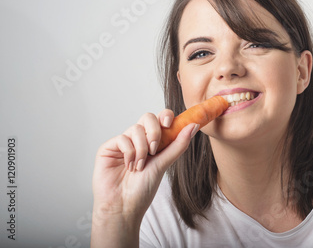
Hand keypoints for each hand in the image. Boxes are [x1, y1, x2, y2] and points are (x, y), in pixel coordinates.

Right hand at [91, 110, 198, 246]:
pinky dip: (129, 152)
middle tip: (155, 149)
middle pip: (147, 117)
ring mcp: (123, 143)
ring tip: (140, 166)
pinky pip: (122, 138)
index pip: (160, 119)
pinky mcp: (109, 147)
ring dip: (142, 148)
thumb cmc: (143, 188)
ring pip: (136, 128)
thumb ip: (178, 144)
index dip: (166, 115)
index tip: (169, 123)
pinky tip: (129, 166)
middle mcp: (138, 139)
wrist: (124, 206)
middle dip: (154, 131)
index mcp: (153, 142)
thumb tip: (194, 125)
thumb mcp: (164, 164)